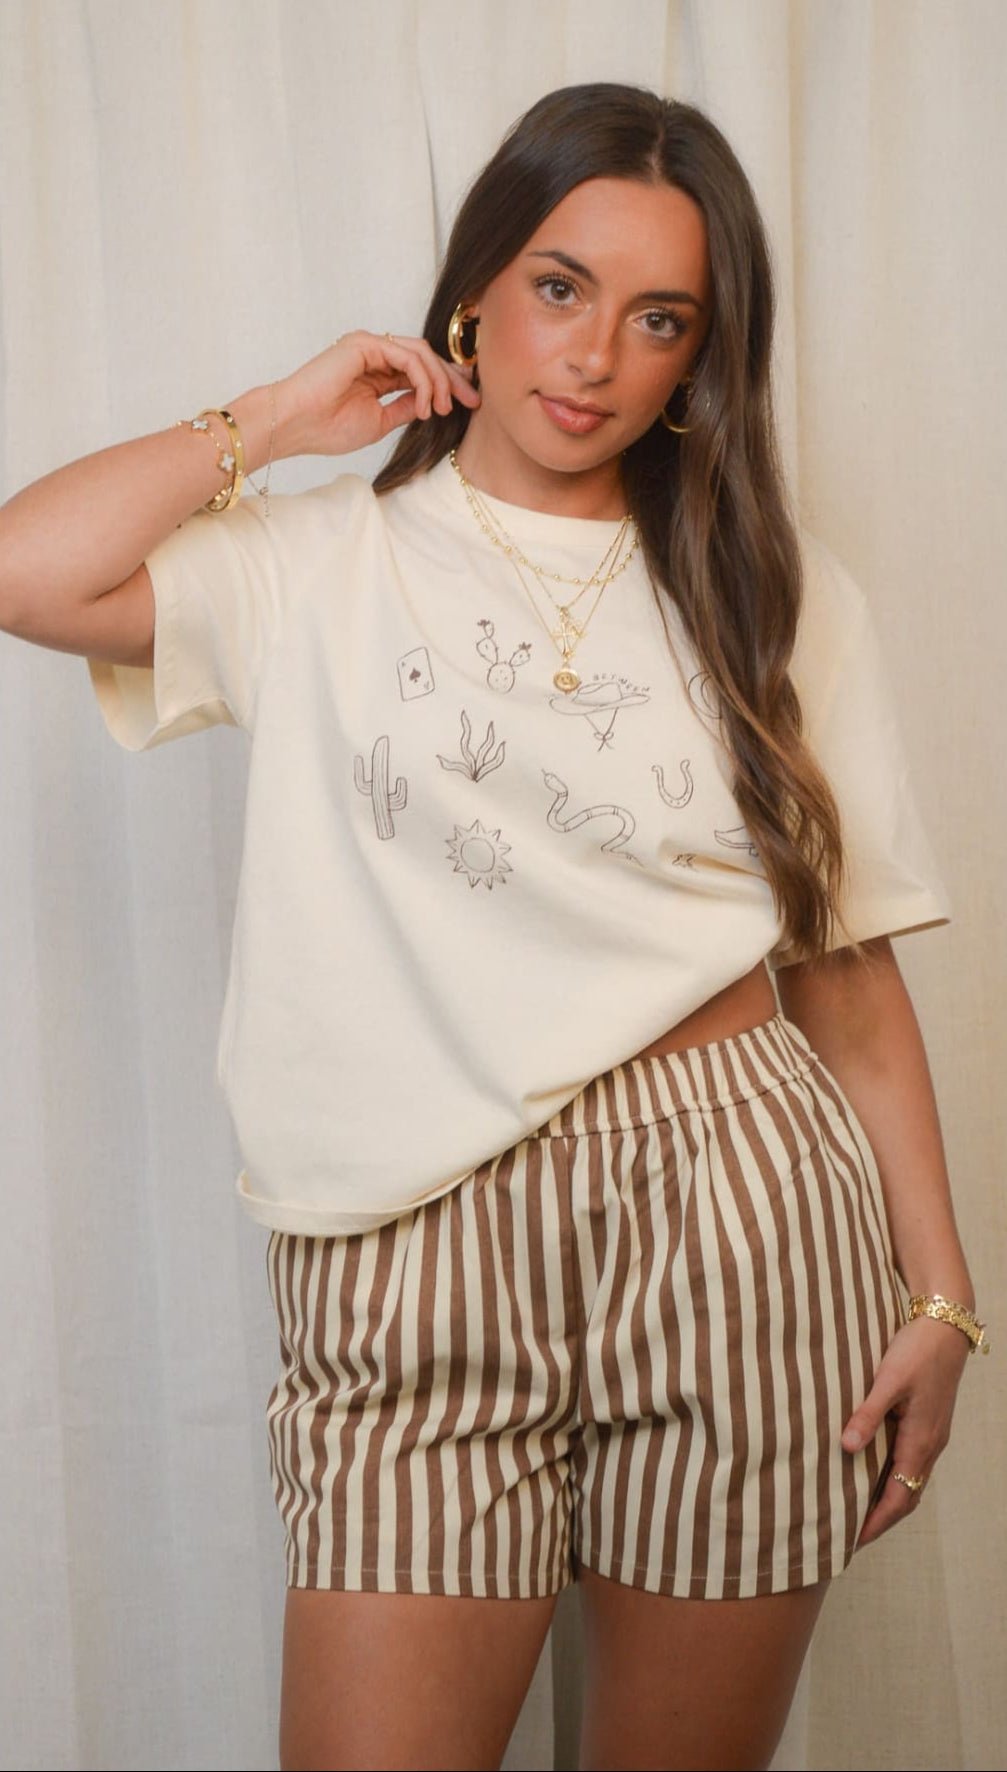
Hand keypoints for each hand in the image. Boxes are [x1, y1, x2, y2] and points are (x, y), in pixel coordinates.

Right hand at [274, 330, 480, 458]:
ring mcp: (369, 347)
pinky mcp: (365, 344)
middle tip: (472, 401)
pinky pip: (407, 356)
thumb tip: (430, 403)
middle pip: (426, 358)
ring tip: (443, 408)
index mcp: (377, 372)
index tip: (469, 403)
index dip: (448, 384)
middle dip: (453, 379)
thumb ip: (404, 407)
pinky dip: (423, 379)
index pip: (421, 372)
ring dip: (439, 380)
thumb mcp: (379, 422)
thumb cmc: (326, 428)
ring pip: (421, 354)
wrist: (294, 425)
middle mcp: (375, 355)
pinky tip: (425, 403)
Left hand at [842, 1314, 970, 1546]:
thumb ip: (867, 1414)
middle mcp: (929, 1446)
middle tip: (849, 1536)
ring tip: (857, 1513)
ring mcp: (931, 1436)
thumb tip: (846, 1449)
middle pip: (905, 1497)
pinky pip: (911, 1464)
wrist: (946, 1327)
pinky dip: (893, 1480)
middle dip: (880, 1520)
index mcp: (920, 1441)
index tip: (851, 1542)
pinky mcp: (928, 1424)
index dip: (875, 1523)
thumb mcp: (888, 1381)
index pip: (897, 1497)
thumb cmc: (916, 1351)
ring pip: (910, 1481)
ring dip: (887, 1502)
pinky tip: (872, 1474)